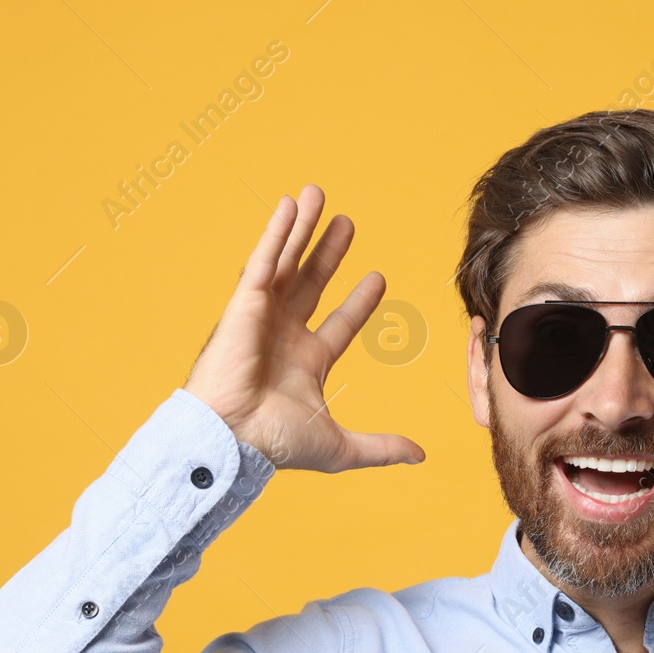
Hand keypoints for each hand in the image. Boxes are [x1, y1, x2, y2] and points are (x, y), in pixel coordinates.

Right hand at [183, 185, 424, 472]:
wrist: (232, 439)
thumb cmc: (274, 446)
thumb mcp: (340, 447)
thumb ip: (381, 447)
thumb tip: (421, 457)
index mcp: (306, 363)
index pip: (340, 324)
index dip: (360, 301)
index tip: (378, 277)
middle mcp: (284, 336)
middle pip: (312, 283)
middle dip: (329, 252)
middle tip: (347, 223)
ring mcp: (263, 317)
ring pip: (287, 263)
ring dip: (303, 229)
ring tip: (318, 195)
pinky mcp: (244, 304)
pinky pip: (263, 260)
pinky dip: (276, 232)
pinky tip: (290, 205)